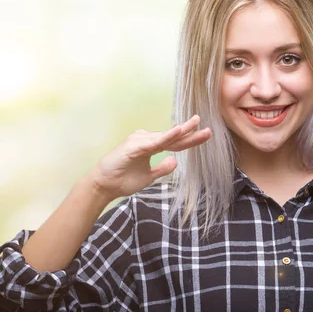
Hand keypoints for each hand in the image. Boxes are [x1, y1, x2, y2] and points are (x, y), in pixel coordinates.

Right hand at [87, 115, 209, 199]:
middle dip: (191, 132)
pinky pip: (154, 142)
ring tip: (196, 126)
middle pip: (173, 137)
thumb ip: (162, 168)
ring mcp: (140, 141)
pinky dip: (166, 137)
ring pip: (165, 137)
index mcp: (151, 146)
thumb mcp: (150, 177)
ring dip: (181, 131)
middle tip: (208, 129)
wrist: (104, 186)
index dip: (190, 140)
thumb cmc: (124, 179)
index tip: (206, 134)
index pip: (175, 143)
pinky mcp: (134, 147)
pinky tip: (177, 131)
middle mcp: (146, 140)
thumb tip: (175, 161)